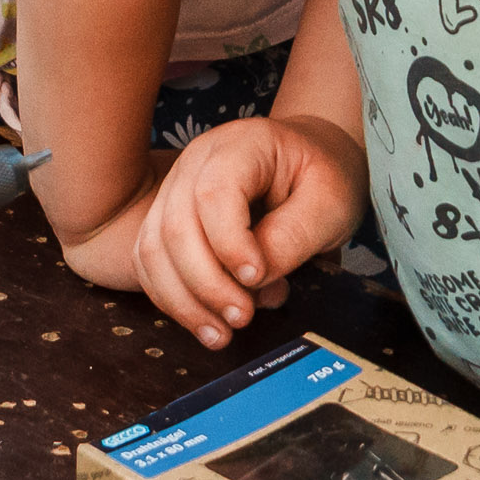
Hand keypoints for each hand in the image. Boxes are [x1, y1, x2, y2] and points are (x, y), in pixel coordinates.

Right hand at [126, 118, 359, 350]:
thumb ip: (293, 237)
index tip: (259, 278)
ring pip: (153, 248)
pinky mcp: (167, 219)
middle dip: (206, 284)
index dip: (230, 244)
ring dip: (183, 300)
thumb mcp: (330, 202)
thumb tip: (252, 280)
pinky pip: (149, 263)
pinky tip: (203, 321)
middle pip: (175, 226)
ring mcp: (175, 189)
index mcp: (240, 145)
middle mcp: (195, 163)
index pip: (214, 194)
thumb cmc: (323, 176)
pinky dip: (170, 298)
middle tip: (242, 317)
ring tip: (221, 334)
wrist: (310, 160)